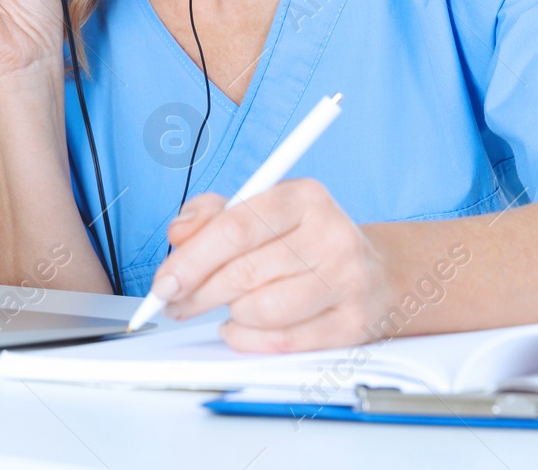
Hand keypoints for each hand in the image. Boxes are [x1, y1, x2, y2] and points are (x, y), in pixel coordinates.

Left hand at [153, 180, 396, 352]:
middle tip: (174, 301)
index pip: (236, 227)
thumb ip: (211, 215)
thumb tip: (179, 233)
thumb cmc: (302, 240)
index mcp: (304, 197)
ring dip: (229, 313)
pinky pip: (283, 340)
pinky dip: (249, 338)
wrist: (373, 272)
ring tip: (225, 305)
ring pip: (261, 309)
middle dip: (197, 292)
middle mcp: (331, 235)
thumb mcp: (258, 210)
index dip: (191, 259)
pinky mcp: (352, 323)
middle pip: (243, 272)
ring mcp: (346, 281)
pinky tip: (240, 325)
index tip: (164, 281)